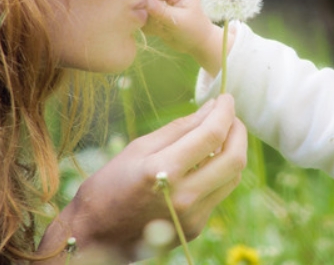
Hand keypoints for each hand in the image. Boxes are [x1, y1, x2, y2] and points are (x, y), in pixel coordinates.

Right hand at [37, 94, 246, 262]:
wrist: (94, 235)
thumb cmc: (109, 186)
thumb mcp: (138, 148)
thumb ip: (179, 128)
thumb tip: (211, 109)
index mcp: (163, 171)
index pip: (212, 134)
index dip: (225, 111)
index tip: (225, 98)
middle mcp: (183, 198)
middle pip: (234, 159)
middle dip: (238, 131)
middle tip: (230, 116)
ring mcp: (192, 217)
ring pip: (233, 177)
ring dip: (233, 151)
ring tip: (220, 135)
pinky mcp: (195, 229)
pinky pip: (219, 193)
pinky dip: (218, 173)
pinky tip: (204, 162)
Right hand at [144, 0, 224, 74]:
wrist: (197, 45)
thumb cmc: (194, 31)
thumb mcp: (179, 21)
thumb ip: (162, 11)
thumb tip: (146, 2)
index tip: (143, 11)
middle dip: (149, 11)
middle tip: (155, 24)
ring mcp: (164, 4)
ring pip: (146, 8)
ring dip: (150, 21)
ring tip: (162, 29)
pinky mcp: (159, 14)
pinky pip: (146, 17)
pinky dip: (150, 26)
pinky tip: (159, 32)